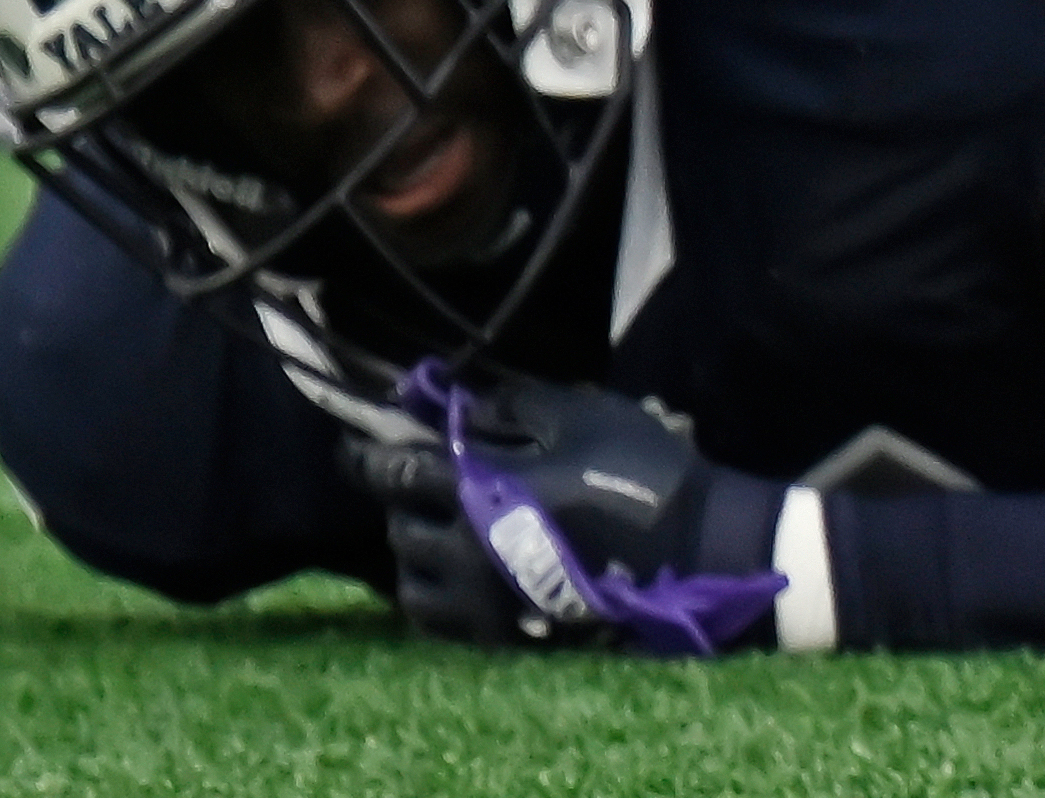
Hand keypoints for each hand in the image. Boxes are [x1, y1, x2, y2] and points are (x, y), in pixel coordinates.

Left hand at [374, 361, 790, 658]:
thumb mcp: (578, 414)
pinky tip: (460, 577)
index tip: (348, 446)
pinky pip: (446, 625)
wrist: (696, 551)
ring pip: (413, 586)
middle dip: (402, 501)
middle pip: (400, 529)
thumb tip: (456, 406)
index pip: (395, 474)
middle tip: (422, 479)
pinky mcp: (510, 636)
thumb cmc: (639, 473)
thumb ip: (508, 407)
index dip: (363, 457)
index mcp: (481, 493)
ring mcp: (488, 604)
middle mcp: (469, 556)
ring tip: (439, 533)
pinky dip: (439, 599)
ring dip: (417, 555)